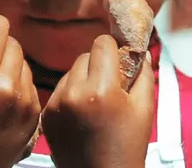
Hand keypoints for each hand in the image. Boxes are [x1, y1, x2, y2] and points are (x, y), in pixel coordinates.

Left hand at [41, 35, 155, 167]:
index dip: (114, 50)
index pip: (102, 43)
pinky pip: (60, 89)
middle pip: (85, 56)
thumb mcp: (145, 108)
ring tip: (95, 104)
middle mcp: (74, 93)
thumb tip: (139, 49)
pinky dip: (70, 95)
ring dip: (83, 79)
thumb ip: (143, 73)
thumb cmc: (127, 147)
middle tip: (110, 88)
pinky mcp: (46, 114)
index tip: (120, 63)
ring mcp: (57, 104)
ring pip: (71, 72)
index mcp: (101, 90)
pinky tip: (82, 114)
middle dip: (99, 66)